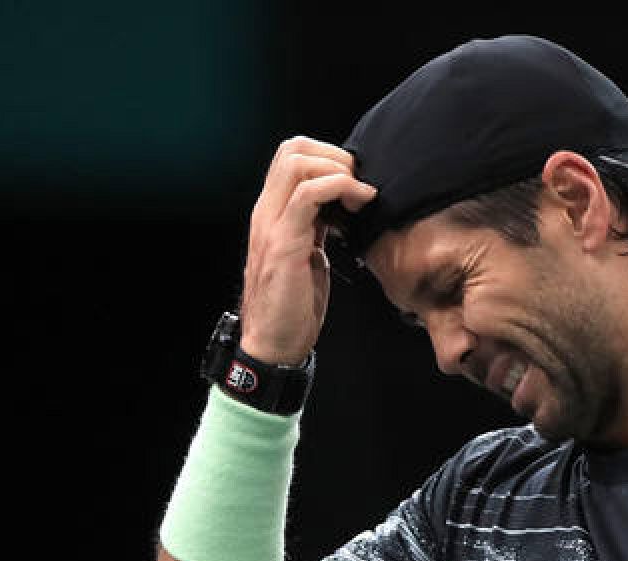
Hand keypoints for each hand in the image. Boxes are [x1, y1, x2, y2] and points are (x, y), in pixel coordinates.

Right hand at [239, 136, 376, 364]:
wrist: (273, 345)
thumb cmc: (292, 307)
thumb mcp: (307, 255)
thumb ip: (316, 226)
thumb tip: (341, 207)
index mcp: (272, 214)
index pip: (291, 156)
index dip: (327, 157)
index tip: (354, 183)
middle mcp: (266, 213)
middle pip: (292, 148)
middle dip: (335, 156)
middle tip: (359, 184)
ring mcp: (272, 226)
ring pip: (297, 163)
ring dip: (338, 170)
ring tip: (360, 196)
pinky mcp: (284, 244)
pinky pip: (307, 195)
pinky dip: (339, 188)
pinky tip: (360, 204)